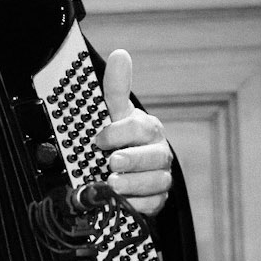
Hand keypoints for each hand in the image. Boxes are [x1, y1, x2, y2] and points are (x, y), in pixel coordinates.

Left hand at [95, 49, 171, 217]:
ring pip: (155, 182)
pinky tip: (122, 203)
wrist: (123, 172)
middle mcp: (159, 153)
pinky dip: (138, 205)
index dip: (120, 133)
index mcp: (149, 130)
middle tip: (111, 163)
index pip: (140, 128)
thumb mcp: (113, 115)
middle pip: (153, 158)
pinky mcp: (157, 200)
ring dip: (133, 184)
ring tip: (112, 185)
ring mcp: (160, 178)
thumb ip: (116, 89)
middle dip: (131, 160)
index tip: (100, 139)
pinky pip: (153, 205)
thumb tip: (120, 54)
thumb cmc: (118, 139)